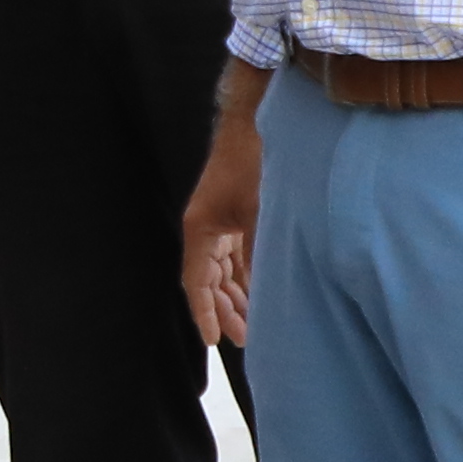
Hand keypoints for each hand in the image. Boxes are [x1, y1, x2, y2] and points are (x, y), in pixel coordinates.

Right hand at [176, 104, 266, 351]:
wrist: (256, 122)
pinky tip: (257, 290)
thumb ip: (258, 253)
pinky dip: (244, 274)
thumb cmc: (251, 164)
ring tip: (251, 322)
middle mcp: (205, 229)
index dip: (204, 312)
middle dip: (224, 309)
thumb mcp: (258, 214)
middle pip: (209, 280)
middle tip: (242, 338)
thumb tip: (265, 290)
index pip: (197, 282)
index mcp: (201, 230)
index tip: (213, 339)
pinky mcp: (234, 214)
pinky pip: (234, 254)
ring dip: (235, 294)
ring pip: (222, 269)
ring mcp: (219, 221)